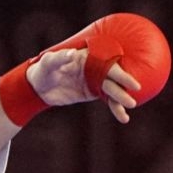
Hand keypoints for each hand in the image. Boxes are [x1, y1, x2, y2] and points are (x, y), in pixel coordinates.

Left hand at [0, 12, 169, 126]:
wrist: (39, 86)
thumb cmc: (43, 69)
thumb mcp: (48, 62)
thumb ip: (58, 58)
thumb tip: (70, 54)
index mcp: (89, 57)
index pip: (108, 64)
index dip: (120, 73)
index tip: (131, 82)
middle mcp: (96, 68)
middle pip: (113, 79)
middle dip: (123, 89)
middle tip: (133, 98)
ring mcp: (96, 81)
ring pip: (113, 91)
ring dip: (121, 100)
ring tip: (128, 109)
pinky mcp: (94, 93)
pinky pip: (108, 101)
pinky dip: (116, 108)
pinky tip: (123, 117)